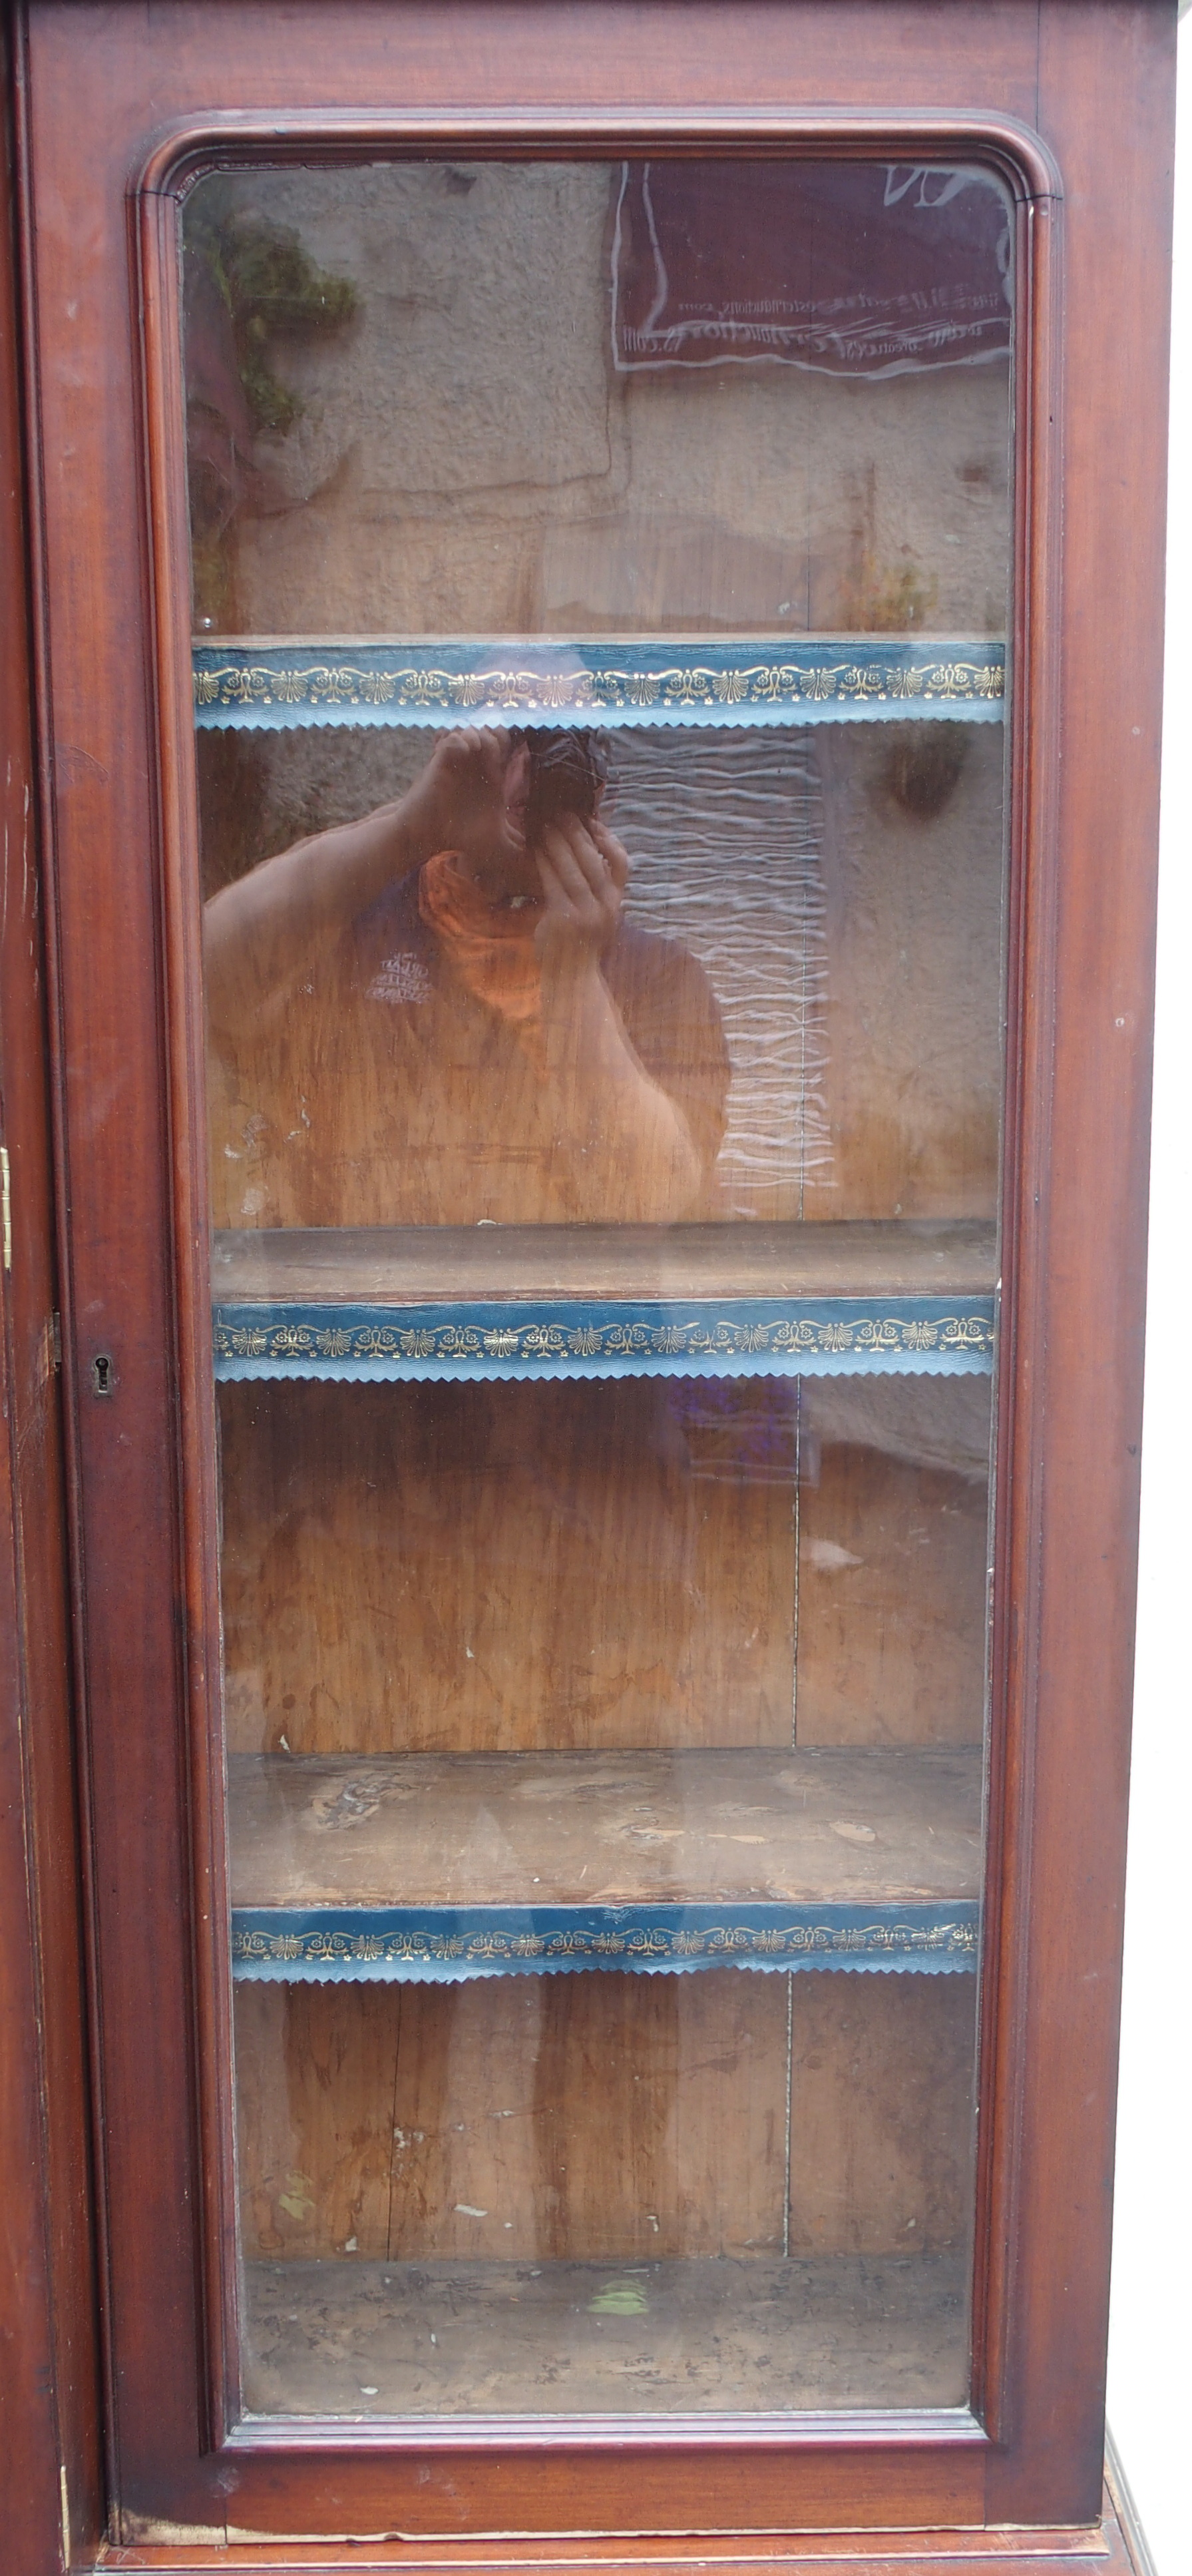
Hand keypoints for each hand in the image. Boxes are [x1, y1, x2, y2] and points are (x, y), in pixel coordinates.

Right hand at [410, 726, 528, 877]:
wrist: (426, 835)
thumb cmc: (455, 835)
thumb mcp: (491, 841)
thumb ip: (510, 844)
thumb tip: (527, 851)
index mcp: (490, 776)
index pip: (503, 744)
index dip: (509, 744)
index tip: (508, 758)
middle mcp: (474, 765)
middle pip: (490, 731)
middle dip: (495, 736)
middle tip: (493, 753)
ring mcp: (457, 761)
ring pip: (471, 729)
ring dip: (477, 735)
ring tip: (476, 750)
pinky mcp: (440, 761)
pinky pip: (452, 738)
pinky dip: (459, 740)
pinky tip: (463, 752)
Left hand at [534, 816, 628, 982]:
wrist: (571, 977)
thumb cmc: (581, 941)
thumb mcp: (598, 915)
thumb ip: (597, 889)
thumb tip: (586, 851)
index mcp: (616, 903)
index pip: (622, 864)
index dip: (609, 839)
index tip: (593, 822)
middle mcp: (605, 907)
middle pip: (594, 860)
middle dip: (577, 833)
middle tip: (562, 814)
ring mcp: (586, 914)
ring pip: (572, 869)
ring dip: (558, 843)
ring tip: (546, 826)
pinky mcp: (564, 919)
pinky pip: (553, 883)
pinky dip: (544, 863)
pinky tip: (536, 850)